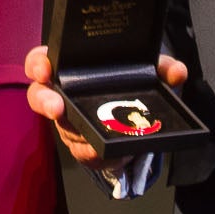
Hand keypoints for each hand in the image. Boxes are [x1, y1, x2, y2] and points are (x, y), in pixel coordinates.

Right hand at [24, 44, 187, 172]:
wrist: (134, 122)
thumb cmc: (128, 86)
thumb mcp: (148, 72)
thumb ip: (162, 67)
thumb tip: (177, 72)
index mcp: (70, 68)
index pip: (41, 60)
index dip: (38, 64)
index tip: (45, 69)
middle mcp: (62, 95)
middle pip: (39, 97)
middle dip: (45, 102)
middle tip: (57, 108)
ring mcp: (68, 123)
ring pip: (64, 129)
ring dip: (77, 132)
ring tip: (92, 135)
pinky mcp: (80, 146)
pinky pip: (81, 152)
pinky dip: (93, 152)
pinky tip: (102, 150)